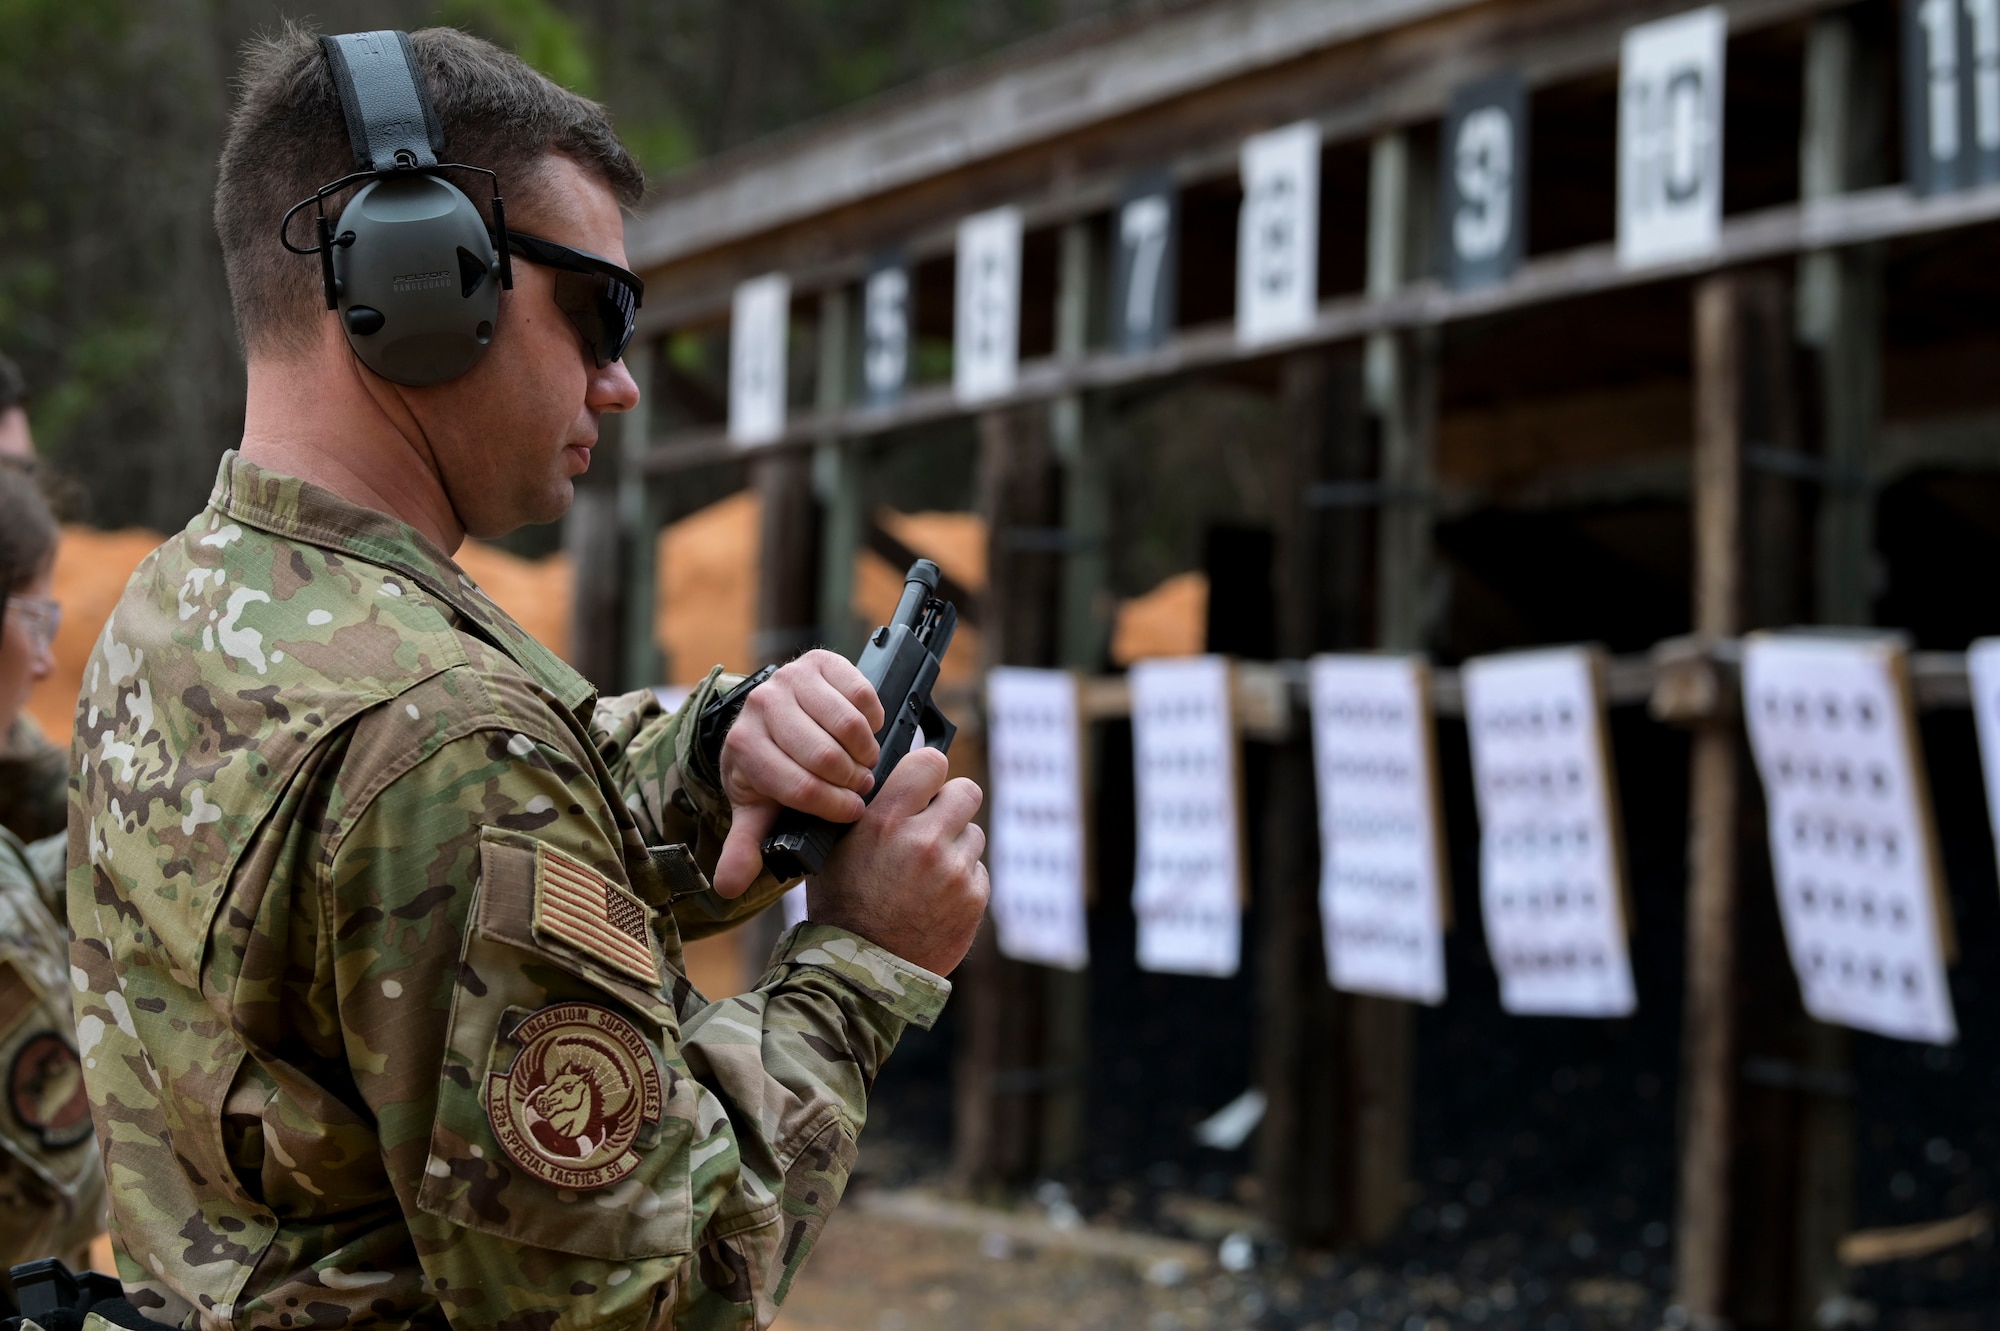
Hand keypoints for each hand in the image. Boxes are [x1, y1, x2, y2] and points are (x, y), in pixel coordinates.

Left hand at [715, 650, 884, 896]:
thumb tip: (728, 887)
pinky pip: (862, 694)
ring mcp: (789, 678)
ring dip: (866, 752)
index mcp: (744, 747)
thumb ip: (745, 848)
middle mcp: (762, 706)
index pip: (799, 787)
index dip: (834, 807)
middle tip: (859, 789)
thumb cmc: (771, 769)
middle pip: (826, 758)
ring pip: (848, 726)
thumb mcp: (757, 810)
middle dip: (852, 782)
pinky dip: (872, 720)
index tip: (851, 813)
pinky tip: (863, 733)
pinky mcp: (818, 661)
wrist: (771, 718)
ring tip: (862, 764)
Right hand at [808, 748, 987, 975]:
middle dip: (951, 804)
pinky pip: (978, 869)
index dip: (929, 770)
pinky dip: (962, 879)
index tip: (924, 782)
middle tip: (933, 823)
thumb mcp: (839, 847)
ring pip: (974, 833)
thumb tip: (899, 777)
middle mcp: (924, 841)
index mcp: (885, 821)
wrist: (863, 970)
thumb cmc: (844, 905)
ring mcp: (954, 871)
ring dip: (956, 845)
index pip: (931, 762)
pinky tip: (935, 896)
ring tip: (926, 871)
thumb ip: (872, 809)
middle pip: (967, 791)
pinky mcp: (974, 898)